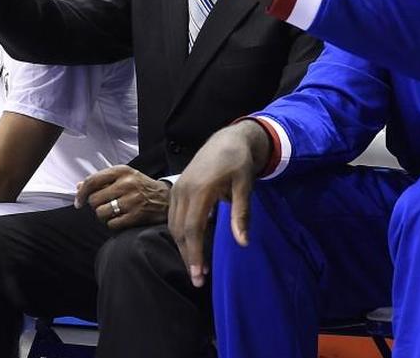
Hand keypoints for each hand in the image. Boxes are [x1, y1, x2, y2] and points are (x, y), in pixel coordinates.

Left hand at [75, 166, 171, 229]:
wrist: (167, 199)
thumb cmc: (142, 187)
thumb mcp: (125, 177)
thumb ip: (102, 181)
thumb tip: (79, 187)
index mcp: (122, 171)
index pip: (92, 181)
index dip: (81, 193)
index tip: (79, 202)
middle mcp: (127, 183)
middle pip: (94, 200)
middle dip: (96, 205)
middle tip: (105, 205)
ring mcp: (132, 200)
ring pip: (101, 213)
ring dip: (104, 215)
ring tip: (113, 212)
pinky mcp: (136, 214)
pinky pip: (112, 223)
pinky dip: (113, 223)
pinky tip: (121, 218)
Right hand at [168, 120, 270, 287]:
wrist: (228, 140)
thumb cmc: (239, 163)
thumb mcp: (245, 186)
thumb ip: (241, 214)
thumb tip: (243, 243)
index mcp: (200, 191)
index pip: (192, 230)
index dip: (194, 254)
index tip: (199, 275)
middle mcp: (183, 191)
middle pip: (179, 232)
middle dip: (187, 257)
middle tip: (197, 280)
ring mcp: (177, 190)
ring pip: (174, 226)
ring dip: (183, 248)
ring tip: (195, 268)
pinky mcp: (177, 190)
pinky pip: (174, 217)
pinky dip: (181, 235)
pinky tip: (191, 246)